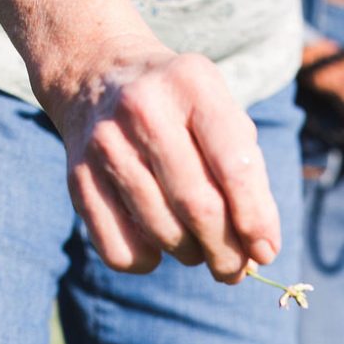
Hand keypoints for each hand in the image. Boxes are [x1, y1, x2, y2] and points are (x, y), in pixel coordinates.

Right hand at [49, 44, 281, 280]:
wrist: (98, 73)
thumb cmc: (180, 109)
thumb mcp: (220, 114)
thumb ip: (246, 174)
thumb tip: (258, 250)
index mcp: (193, 84)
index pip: (234, 167)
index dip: (255, 220)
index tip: (266, 251)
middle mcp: (145, 108)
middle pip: (197, 205)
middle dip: (226, 251)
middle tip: (234, 269)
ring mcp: (106, 142)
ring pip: (162, 231)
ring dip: (190, 255)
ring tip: (198, 248)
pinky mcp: (77, 176)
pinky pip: (120, 249)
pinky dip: (147, 261)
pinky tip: (156, 244)